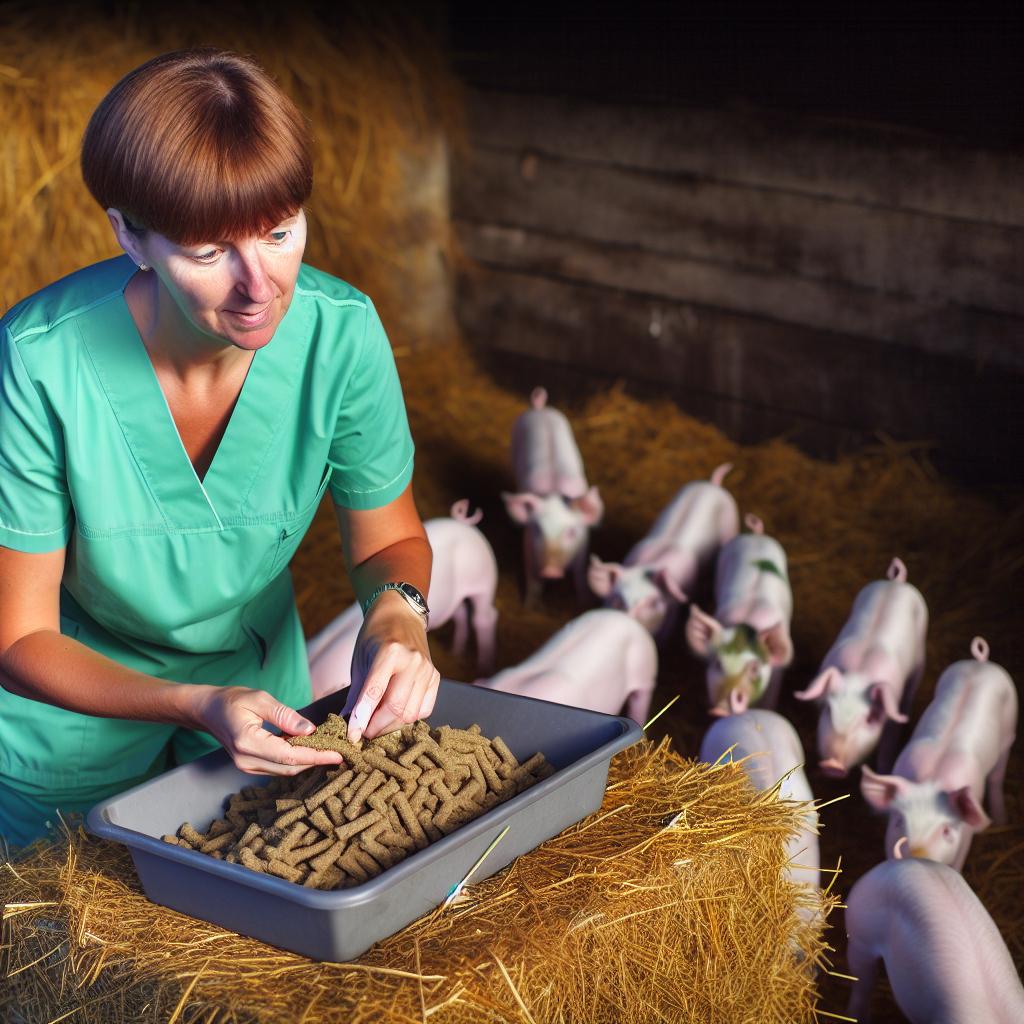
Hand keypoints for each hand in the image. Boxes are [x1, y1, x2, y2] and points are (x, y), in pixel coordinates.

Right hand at [190, 685, 343, 775]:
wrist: (208, 710)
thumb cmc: (232, 700)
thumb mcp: (261, 699)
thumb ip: (286, 715)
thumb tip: (311, 730)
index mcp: (248, 742)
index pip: (289, 756)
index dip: (316, 756)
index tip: (337, 755)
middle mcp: (246, 760)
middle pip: (290, 767)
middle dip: (316, 760)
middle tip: (340, 751)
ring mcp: (246, 766)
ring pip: (285, 770)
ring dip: (308, 762)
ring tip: (329, 750)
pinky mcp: (250, 766)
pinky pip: (278, 767)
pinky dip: (296, 760)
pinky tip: (309, 749)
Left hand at [344, 590, 439, 742]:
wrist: (401, 616)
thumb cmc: (376, 636)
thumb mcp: (360, 659)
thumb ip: (356, 693)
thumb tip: (348, 723)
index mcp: (390, 652)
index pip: (375, 693)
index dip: (362, 719)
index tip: (352, 736)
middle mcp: (413, 661)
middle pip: (396, 708)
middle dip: (377, 727)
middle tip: (363, 732)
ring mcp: (427, 670)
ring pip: (411, 714)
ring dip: (391, 726)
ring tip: (377, 725)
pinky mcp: (435, 678)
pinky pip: (424, 710)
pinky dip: (408, 718)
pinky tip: (395, 714)